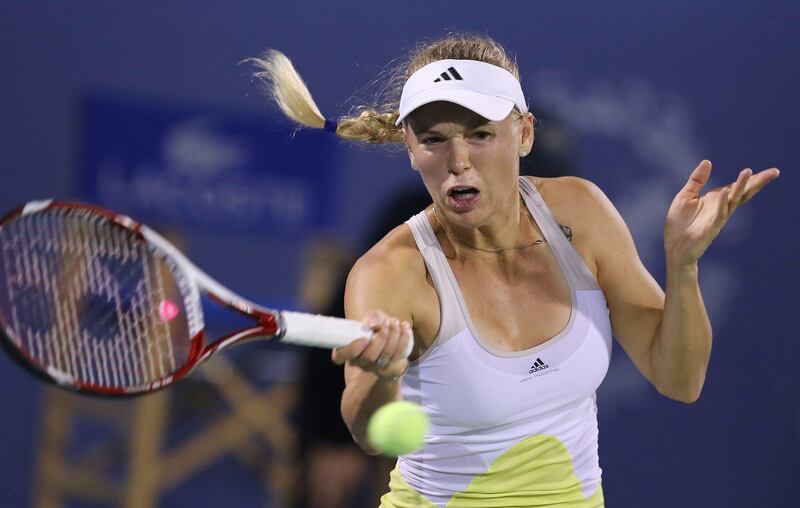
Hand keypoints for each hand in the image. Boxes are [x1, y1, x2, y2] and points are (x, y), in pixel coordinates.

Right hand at [331, 310, 411, 381]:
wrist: (390, 345)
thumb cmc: (377, 330)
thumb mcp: (373, 320)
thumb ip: (373, 318)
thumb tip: (372, 324)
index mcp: (348, 352)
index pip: (341, 356)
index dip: (352, 349)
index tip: (364, 337)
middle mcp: (361, 362)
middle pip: (369, 356)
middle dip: (380, 337)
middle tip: (387, 323)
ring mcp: (377, 368)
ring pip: (386, 355)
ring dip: (393, 336)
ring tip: (395, 322)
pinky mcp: (393, 368)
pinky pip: (399, 355)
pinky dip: (404, 338)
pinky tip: (405, 327)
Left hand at [664, 160, 779, 266]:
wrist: (674, 248)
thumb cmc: (680, 224)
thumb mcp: (686, 196)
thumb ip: (697, 180)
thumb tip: (708, 161)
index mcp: (716, 200)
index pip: (737, 187)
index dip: (752, 178)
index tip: (770, 171)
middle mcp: (720, 208)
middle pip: (742, 193)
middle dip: (757, 182)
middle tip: (775, 172)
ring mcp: (717, 218)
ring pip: (732, 201)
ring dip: (740, 187)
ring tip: (748, 172)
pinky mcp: (709, 229)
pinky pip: (718, 215)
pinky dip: (721, 203)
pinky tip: (724, 192)